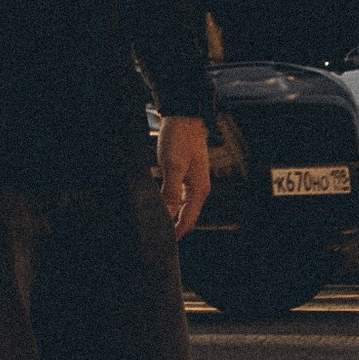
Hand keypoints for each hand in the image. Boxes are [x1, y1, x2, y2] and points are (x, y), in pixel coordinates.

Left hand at [157, 113, 210, 239]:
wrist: (184, 117)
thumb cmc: (180, 139)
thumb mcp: (173, 166)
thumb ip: (171, 191)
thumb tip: (168, 213)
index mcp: (199, 190)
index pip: (188, 220)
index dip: (176, 232)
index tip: (163, 242)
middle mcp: (200, 189)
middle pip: (188, 216)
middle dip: (175, 227)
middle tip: (158, 237)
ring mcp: (195, 182)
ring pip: (184, 207)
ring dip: (173, 217)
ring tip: (158, 226)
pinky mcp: (188, 175)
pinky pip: (181, 197)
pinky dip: (173, 205)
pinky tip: (163, 206)